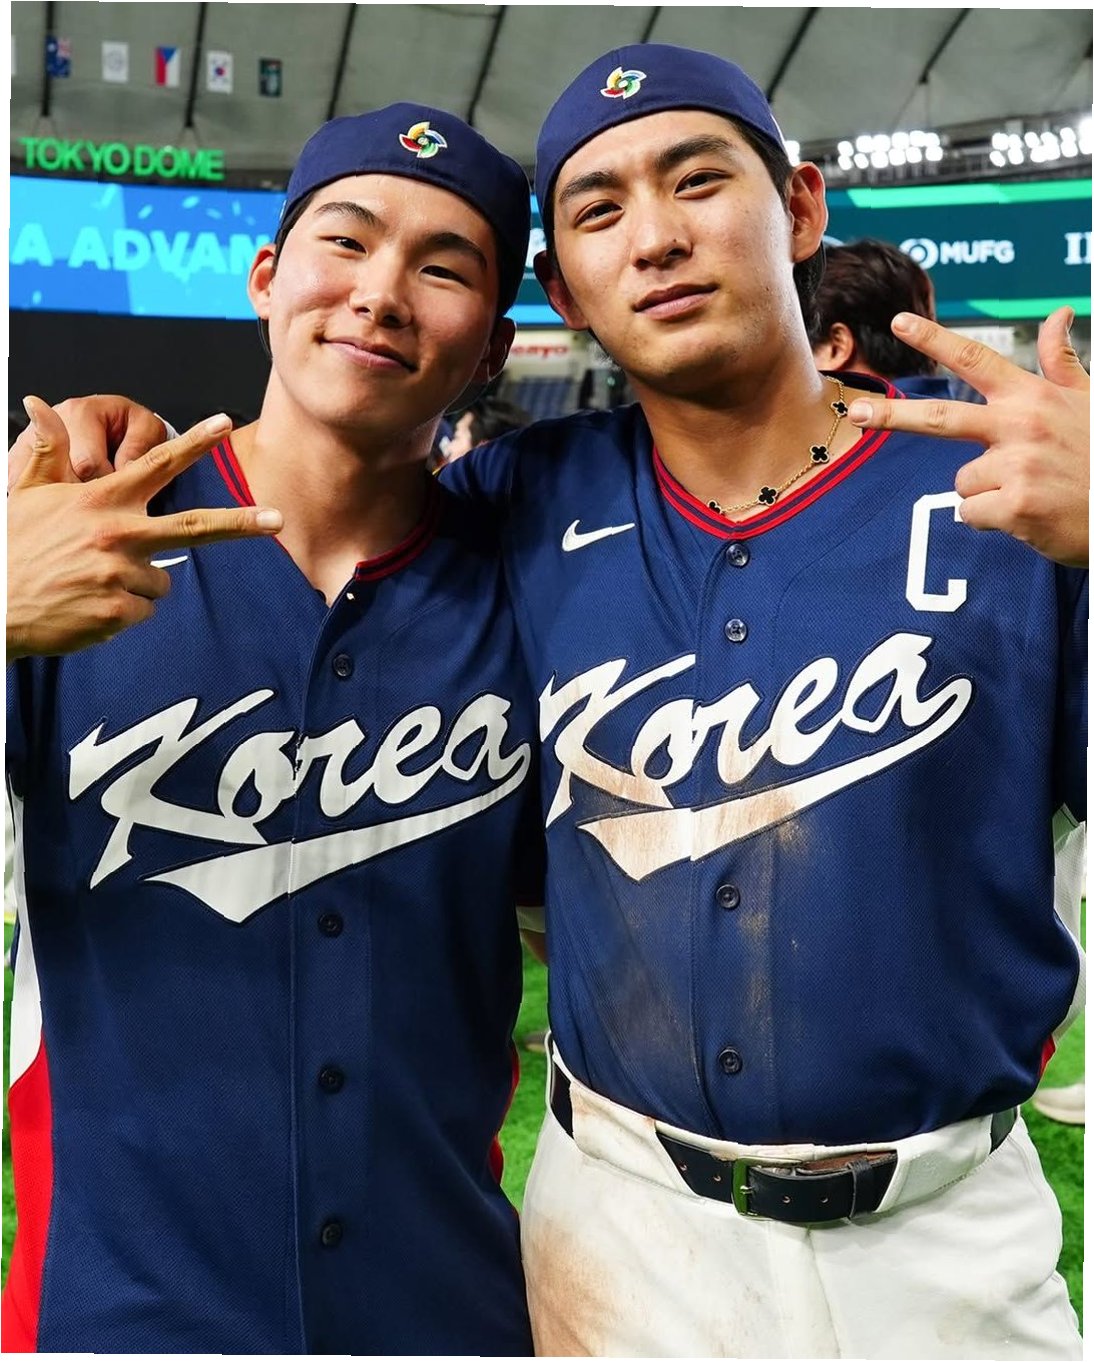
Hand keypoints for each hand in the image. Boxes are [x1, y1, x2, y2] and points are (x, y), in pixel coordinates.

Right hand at [8, 397, 282, 660]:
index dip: (194, 441)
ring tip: (90, 582)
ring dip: (136, 583)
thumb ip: (47, 452)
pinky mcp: (119, 611)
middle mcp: (117, 532)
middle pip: (196, 526)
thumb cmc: (9, 546)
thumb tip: (39, 403)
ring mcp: (121, 573)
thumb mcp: (26, 492)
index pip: (157, 463)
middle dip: (243, 522)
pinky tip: (87, 606)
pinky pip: (143, 610)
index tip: (225, 423)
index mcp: (100, 498)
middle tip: (279, 520)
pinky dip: (122, 612)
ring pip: (161, 580)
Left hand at [847, 308, 1088, 566]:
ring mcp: (1018, 465)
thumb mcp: (1090, 401)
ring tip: (1029, 492)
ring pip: (962, 481)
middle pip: (941, 417)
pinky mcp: (1016, 505)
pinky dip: (992, 520)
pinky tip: (1027, 515)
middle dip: (893, 414)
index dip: (934, 339)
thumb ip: (1062, 363)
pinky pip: (972, 514)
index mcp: (1033, 397)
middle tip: (858, 412)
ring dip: (985, 492)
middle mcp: (1022, 425)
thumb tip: (1059, 314)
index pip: (977, 360)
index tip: (898, 321)